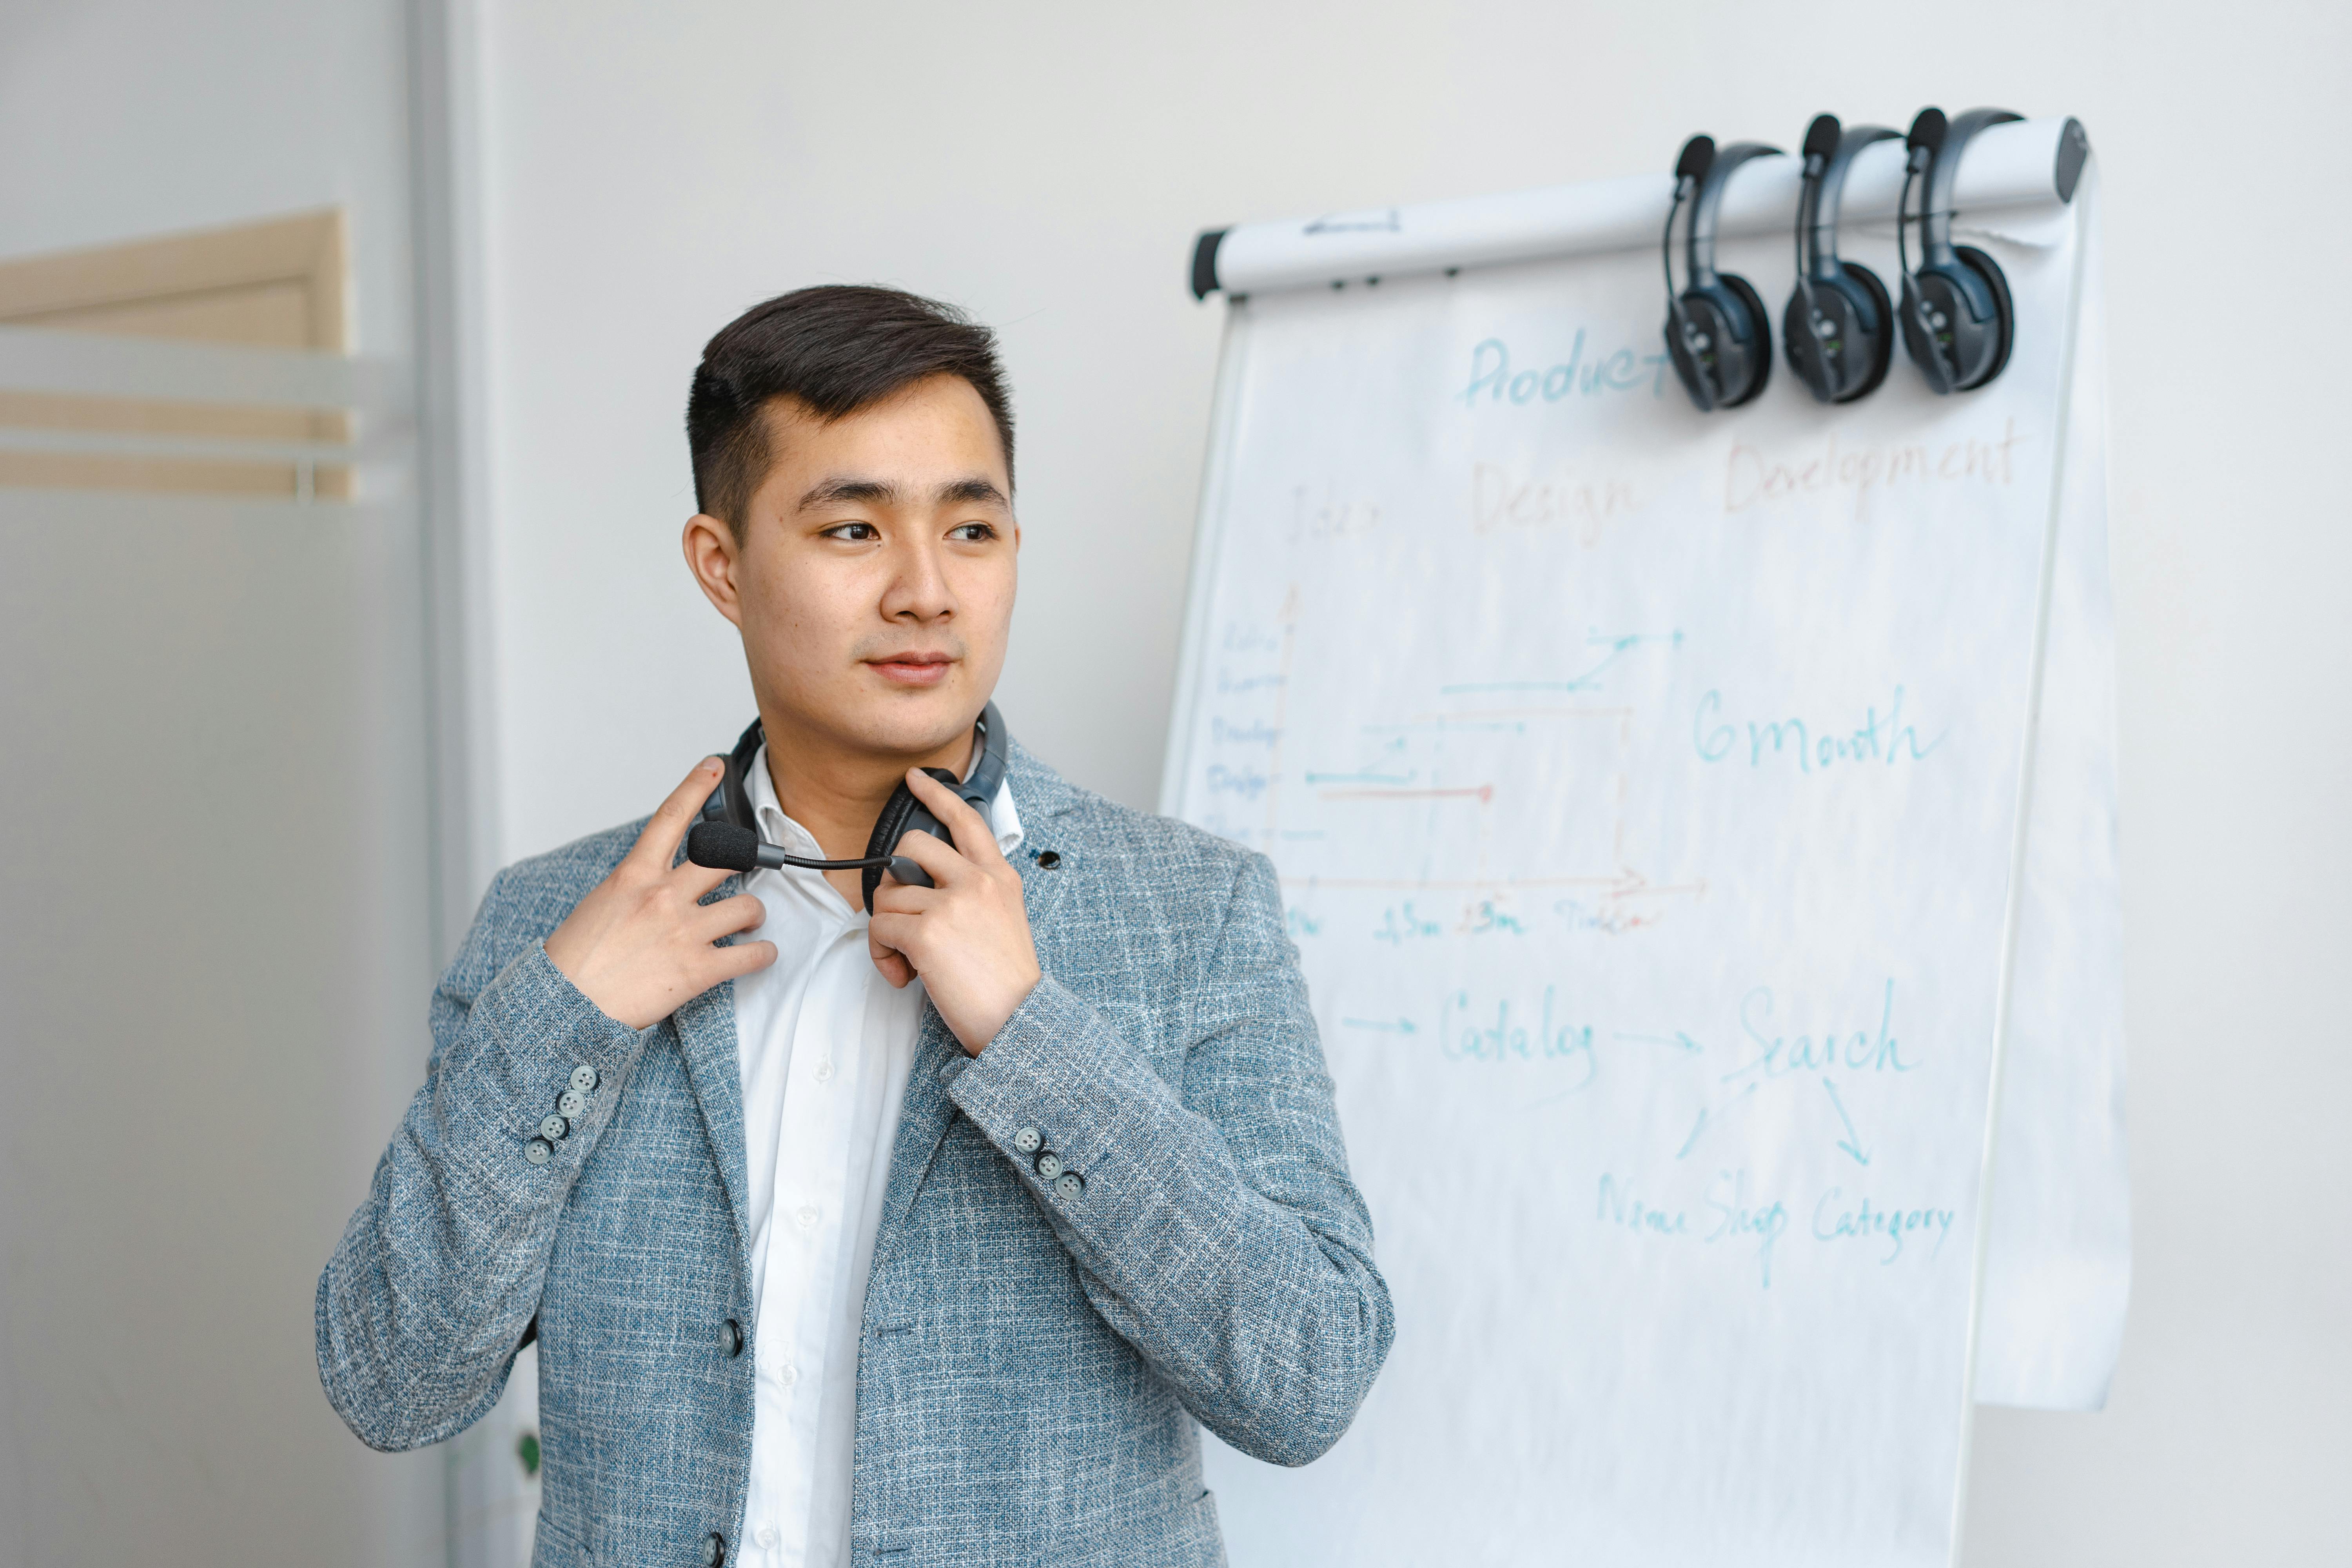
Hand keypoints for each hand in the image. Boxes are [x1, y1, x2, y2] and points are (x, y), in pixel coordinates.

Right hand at [543, 758, 776, 1029]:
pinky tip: (759, 954)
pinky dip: (763, 954)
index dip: (697, 786)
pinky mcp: (699, 969)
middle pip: (727, 858)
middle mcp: (664, 896)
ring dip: (754, 914)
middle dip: (746, 862)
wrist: (565, 1006)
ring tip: (748, 922)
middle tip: (751, 868)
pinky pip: (752, 954)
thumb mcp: (601, 903)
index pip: (671, 817)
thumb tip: (659, 881)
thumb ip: (636, 885)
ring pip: (748, 906)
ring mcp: (684, 931)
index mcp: (634, 875)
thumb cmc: (576, 960)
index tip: (715, 767)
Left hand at [867, 768, 1041, 1053]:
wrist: (1019, 1020)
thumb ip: (974, 891)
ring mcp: (951, 904)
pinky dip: (882, 955)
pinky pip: (879, 928)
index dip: (937, 794)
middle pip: (909, 848)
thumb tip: (923, 887)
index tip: (915, 779)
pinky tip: (905, 974)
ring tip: (908, 960)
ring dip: (887, 929)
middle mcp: (977, 881)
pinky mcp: (926, 932)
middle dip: (892, 879)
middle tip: (903, 912)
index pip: (966, 820)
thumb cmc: (1007, 980)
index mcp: (998, 877)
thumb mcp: (1004, 919)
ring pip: (887, 895)